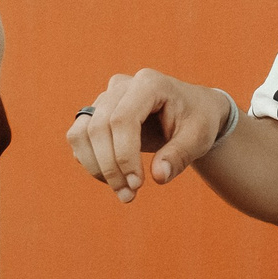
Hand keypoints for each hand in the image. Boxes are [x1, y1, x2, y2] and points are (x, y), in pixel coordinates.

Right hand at [67, 69, 234, 202]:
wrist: (193, 112)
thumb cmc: (198, 121)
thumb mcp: (198, 138)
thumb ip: (179, 156)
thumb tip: (159, 177)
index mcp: (149, 83)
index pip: (123, 119)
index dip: (124, 155)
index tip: (138, 184)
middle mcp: (122, 86)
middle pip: (99, 127)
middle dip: (110, 167)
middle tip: (130, 195)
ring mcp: (106, 98)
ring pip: (81, 133)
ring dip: (95, 167)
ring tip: (121, 191)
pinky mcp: (96, 113)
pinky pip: (79, 139)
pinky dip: (91, 163)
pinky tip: (115, 179)